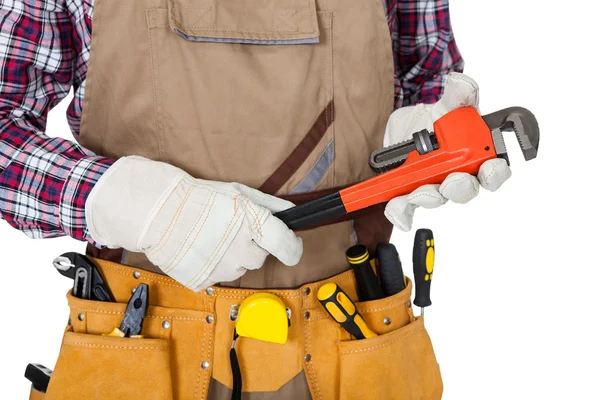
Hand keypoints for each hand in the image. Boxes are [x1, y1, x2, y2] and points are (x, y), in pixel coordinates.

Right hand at [85, 156, 302, 290]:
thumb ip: (270, 205)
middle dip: (252, 247)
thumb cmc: (198, 198)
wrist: (156, 211)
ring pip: (239, 269)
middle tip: (231, 231)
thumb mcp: (238, 192)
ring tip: (210, 238)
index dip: (293, 248)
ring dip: (232, 257)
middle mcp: (242, 251)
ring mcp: (223, 270)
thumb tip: (293, 212)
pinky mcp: (205, 281)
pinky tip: (199, 249)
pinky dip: (212, 266)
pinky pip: (217, 277)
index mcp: (254, 225)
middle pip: (260, 258)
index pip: (287, 246)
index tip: (292, 245)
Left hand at [383, 73, 510, 230]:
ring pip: (434, 200)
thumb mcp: (448, 103)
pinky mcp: (408, 191)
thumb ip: (460, 95)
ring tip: (418, 192)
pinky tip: (397, 209)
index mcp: (475, 158)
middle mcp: (456, 177)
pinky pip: (406, 207)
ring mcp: (432, 186)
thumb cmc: (437, 120)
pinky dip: (401, 212)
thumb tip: (461, 81)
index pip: (492, 172)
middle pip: (464, 191)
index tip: (489, 168)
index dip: (494, 174)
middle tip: (450, 180)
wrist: (407, 126)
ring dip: (428, 198)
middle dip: (458, 187)